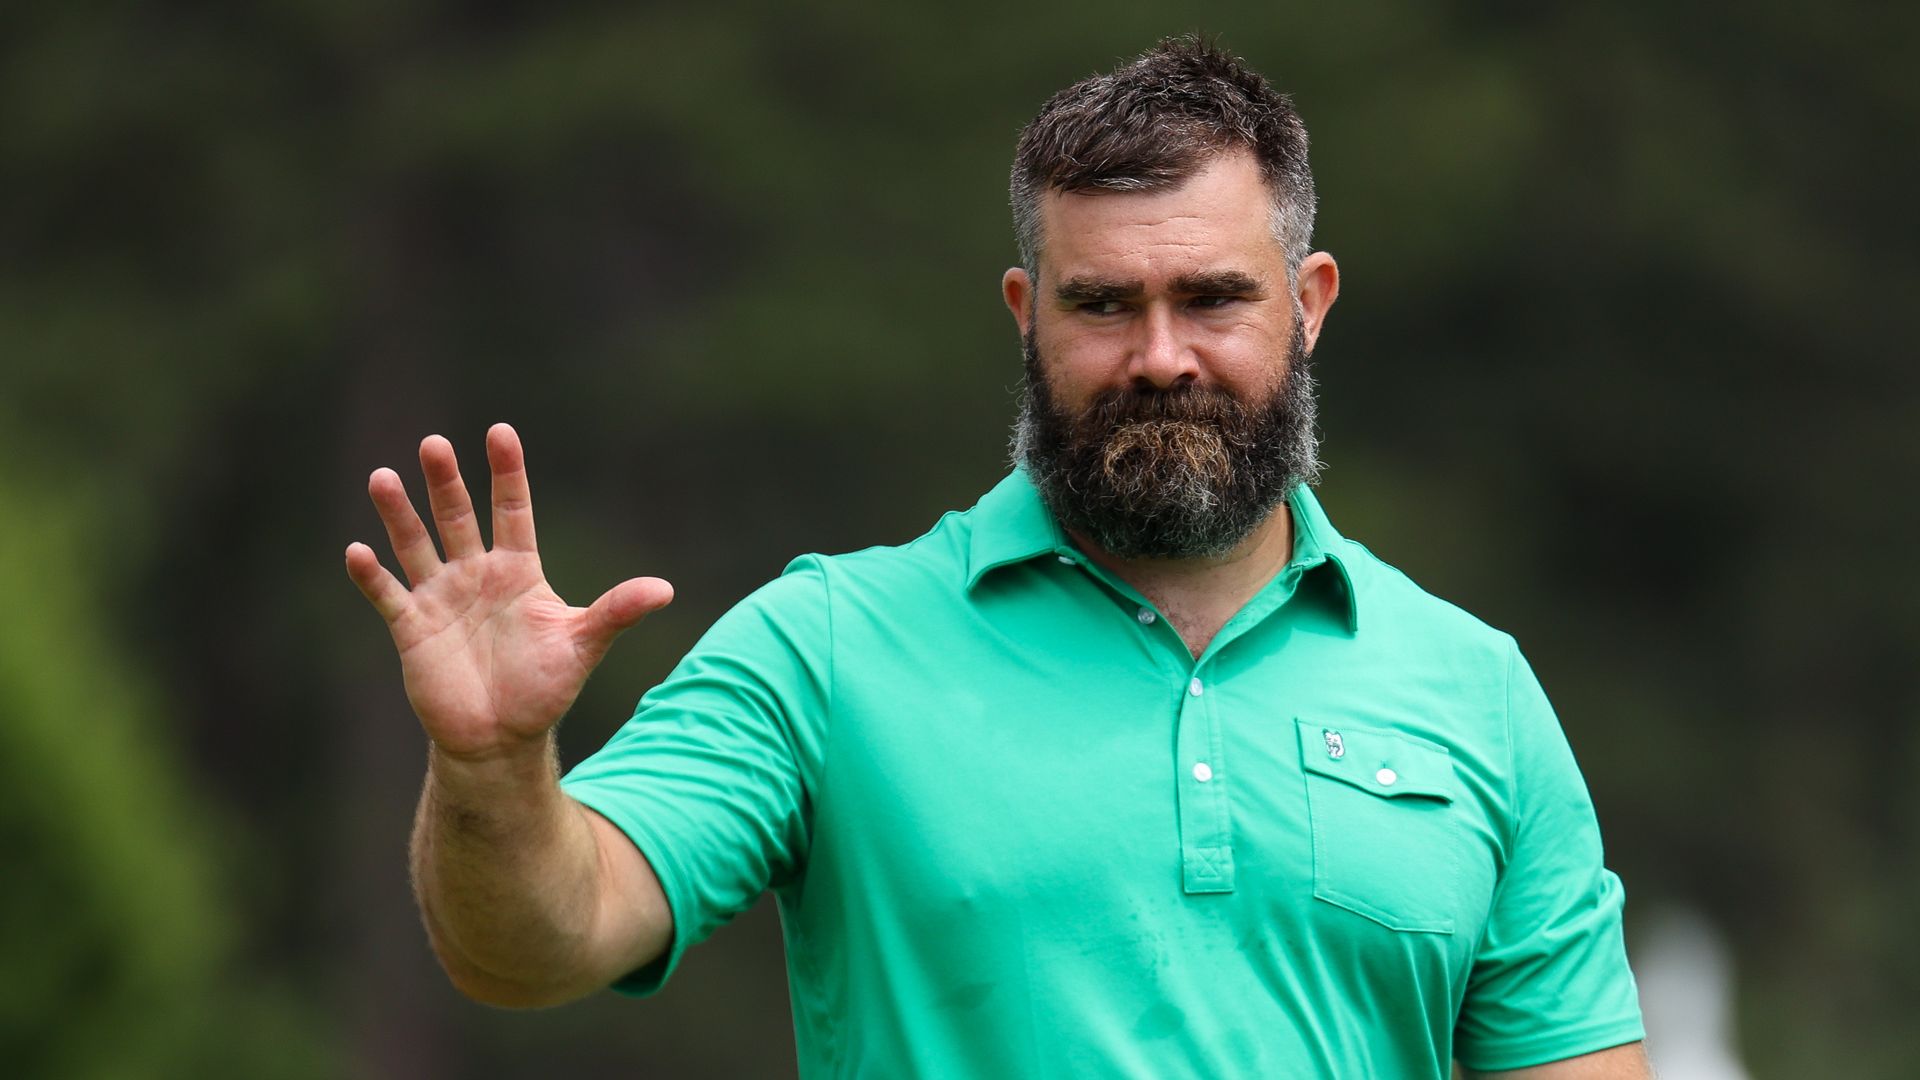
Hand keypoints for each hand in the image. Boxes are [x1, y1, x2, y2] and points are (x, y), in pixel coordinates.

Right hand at [345, 423, 672, 759]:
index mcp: (519, 571)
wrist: (501, 738)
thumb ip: (617, 613)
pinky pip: (387, 595)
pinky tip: (357, 551)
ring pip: (416, 545)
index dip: (507, 473)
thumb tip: (666, 590)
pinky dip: (371, 575)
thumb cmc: (544, 688)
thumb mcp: (583, 645)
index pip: (512, 510)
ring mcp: (441, 598)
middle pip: (458, 517)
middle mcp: (476, 574)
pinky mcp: (412, 628)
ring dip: (399, 514)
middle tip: (434, 444)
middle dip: (446, 482)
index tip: (501, 433)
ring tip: (382, 478)